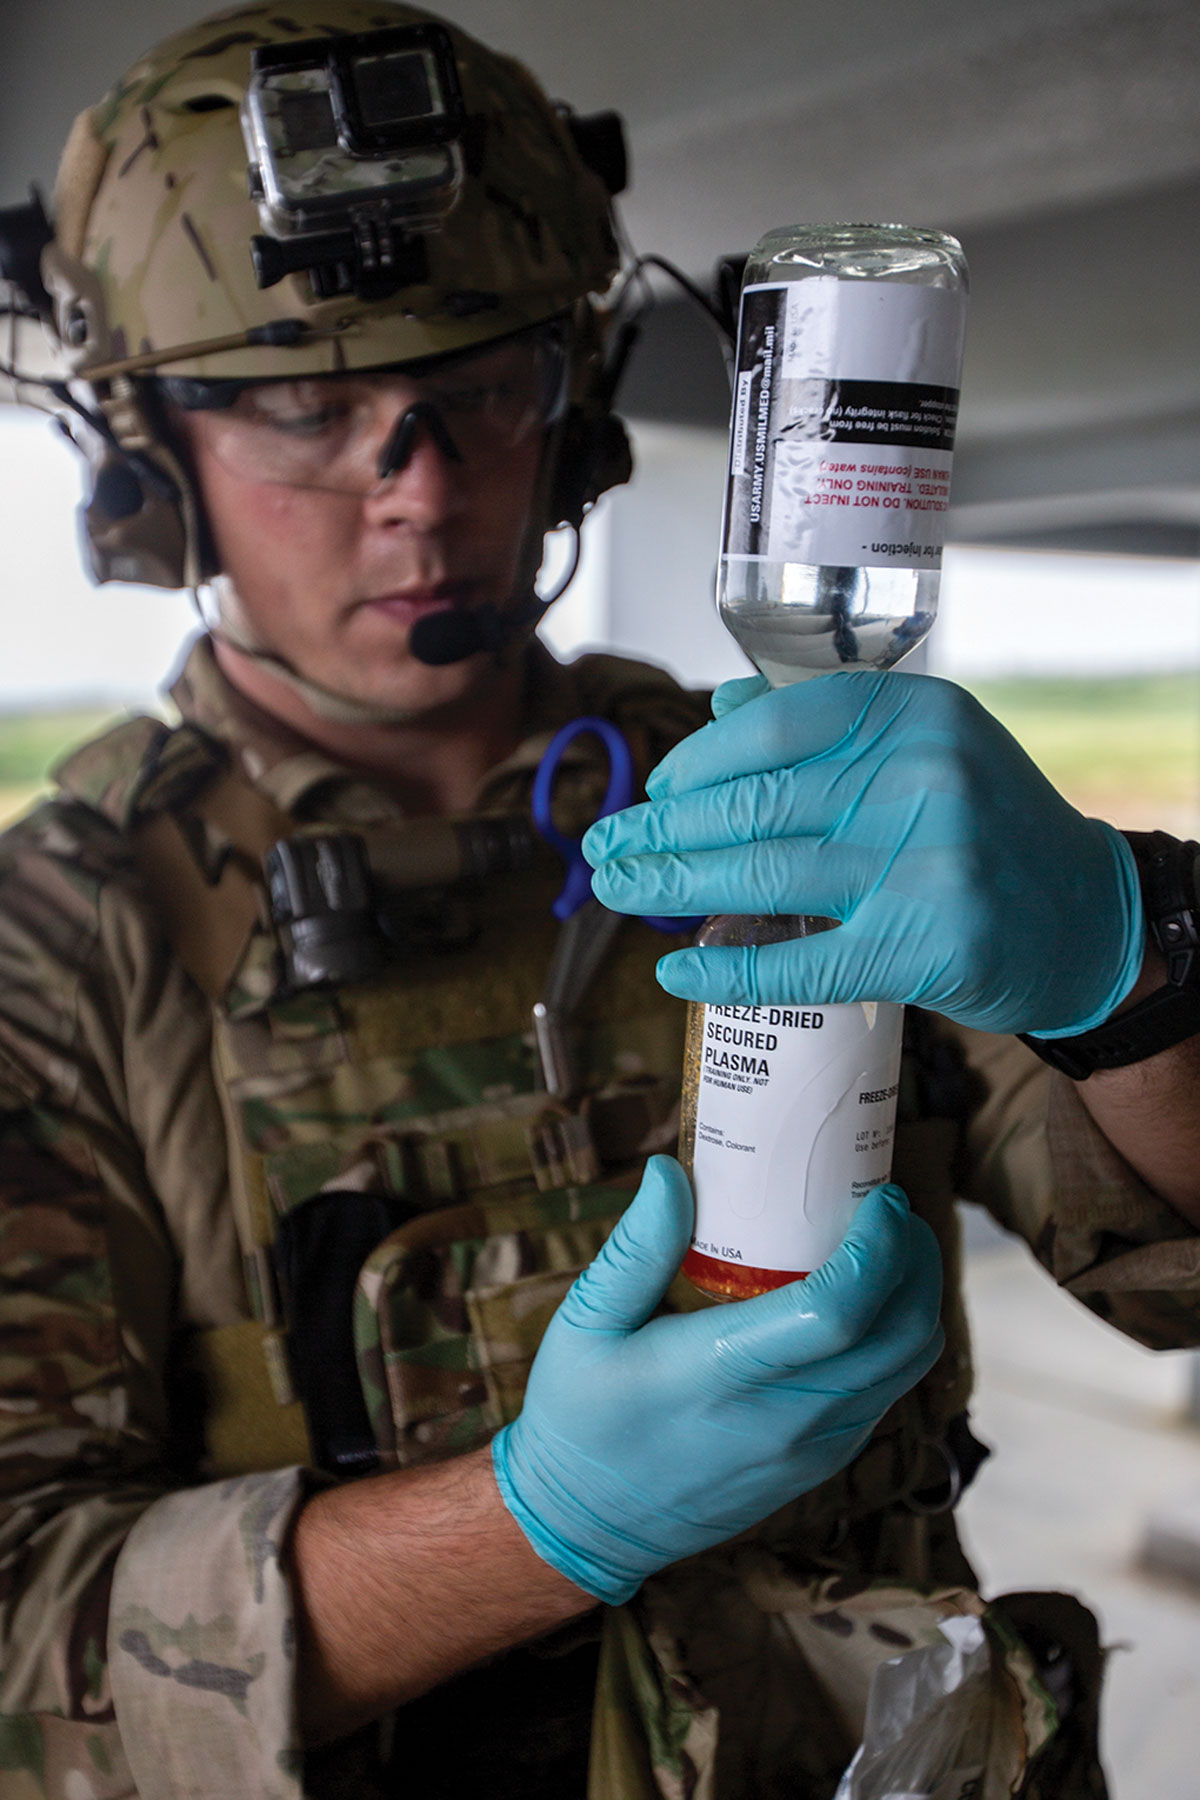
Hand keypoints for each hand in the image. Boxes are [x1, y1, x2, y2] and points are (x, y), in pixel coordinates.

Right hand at [491, 1157, 942, 1603]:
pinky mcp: (823, 1462)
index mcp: (724, 1373)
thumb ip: (637, 1247)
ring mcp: (813, 1447)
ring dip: (915, 1297)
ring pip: (909, 1365)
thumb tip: (670, 1171)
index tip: (880, 1196)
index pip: (839, 1311)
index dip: (879, 1247)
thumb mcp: (586, 1321)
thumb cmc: (581, 1414)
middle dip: (915, 1260)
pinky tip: (862, 1299)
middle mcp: (786, 1417)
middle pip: (901, 1335)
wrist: (588, 1525)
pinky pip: (889, 1391)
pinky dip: (897, 1336)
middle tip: (889, 1206)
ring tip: (884, 1244)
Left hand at [582, 669, 1143, 1037]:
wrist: (1086, 918)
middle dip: (662, 828)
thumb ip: (828, 725)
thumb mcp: (928, 747)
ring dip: (671, 885)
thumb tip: (719, 710)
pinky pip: (798, 961)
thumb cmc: (987, 828)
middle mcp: (920, 778)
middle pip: (755, 803)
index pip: (775, 724)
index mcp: (915, 715)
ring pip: (762, 874)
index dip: (699, 762)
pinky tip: (676, 970)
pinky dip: (727, 970)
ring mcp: (924, 863)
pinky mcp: (923, 945)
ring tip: (618, 890)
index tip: (656, 791)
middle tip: (605, 848)